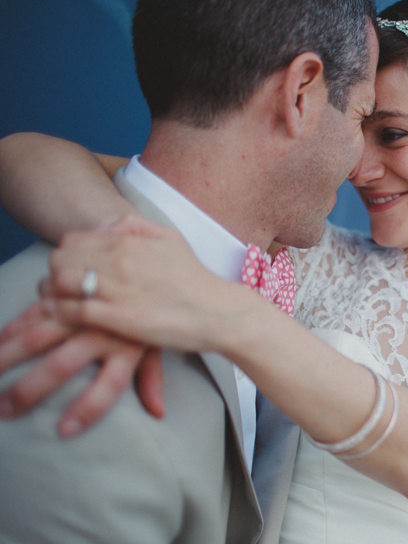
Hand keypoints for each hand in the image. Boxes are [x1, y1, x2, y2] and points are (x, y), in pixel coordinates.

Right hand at [0, 300, 163, 436]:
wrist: (145, 263)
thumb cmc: (149, 311)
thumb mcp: (157, 341)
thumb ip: (152, 377)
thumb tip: (158, 413)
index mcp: (129, 347)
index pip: (110, 385)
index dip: (88, 409)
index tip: (63, 431)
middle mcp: (104, 329)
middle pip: (63, 364)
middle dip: (30, 390)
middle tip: (3, 411)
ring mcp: (82, 308)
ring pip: (39, 335)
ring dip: (8, 358)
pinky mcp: (67, 291)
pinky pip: (33, 310)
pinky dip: (11, 328)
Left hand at [42, 214, 252, 352]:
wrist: (218, 312)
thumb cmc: (195, 278)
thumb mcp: (171, 238)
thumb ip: (137, 226)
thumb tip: (108, 225)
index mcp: (128, 242)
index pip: (71, 240)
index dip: (67, 254)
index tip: (74, 267)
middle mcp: (118, 262)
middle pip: (59, 260)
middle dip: (56, 273)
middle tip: (65, 287)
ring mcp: (116, 290)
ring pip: (59, 283)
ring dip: (53, 293)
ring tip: (61, 302)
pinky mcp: (118, 318)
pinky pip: (72, 311)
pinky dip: (61, 313)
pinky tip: (65, 317)